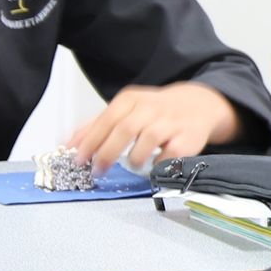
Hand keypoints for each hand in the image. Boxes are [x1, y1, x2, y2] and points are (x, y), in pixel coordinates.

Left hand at [67, 81, 239, 173]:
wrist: (199, 104)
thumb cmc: (157, 110)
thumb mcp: (127, 109)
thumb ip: (98, 125)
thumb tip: (71, 143)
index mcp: (132, 100)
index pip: (106, 119)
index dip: (90, 140)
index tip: (79, 158)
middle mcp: (151, 108)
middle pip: (125, 129)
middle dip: (107, 152)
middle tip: (98, 169)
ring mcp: (170, 123)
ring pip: (148, 140)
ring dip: (135, 157)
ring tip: (132, 164)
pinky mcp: (187, 138)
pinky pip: (171, 154)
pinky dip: (159, 163)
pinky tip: (155, 165)